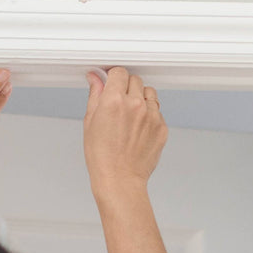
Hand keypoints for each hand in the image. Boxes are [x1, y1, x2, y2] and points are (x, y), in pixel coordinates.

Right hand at [83, 66, 166, 195]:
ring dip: (140, 98)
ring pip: (149, 93)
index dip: (113, 76)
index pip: (119, 72)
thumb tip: (95, 79)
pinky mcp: (161, 127)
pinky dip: (149, 114)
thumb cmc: (102, 156)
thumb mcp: (91, 122)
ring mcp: (151, 115)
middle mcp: (135, 105)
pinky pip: (157, 110)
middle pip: (135, 80)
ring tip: (130, 116)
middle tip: (119, 102)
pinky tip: (138, 128)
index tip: (111, 82)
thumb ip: (95, 95)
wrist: (120, 179)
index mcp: (114, 101)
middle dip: (126, 87)